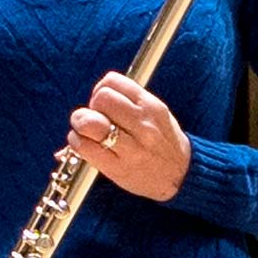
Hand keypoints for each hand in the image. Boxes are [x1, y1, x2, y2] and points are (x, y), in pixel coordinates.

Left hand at [70, 71, 192, 201]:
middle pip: (101, 99)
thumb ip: (130, 100)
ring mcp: (131, 147)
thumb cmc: (163, 142)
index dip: (100, 90)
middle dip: (91, 107)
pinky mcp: (117, 167)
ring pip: (90, 122)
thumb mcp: (157, 113)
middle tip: (94, 119)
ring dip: (80, 124)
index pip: (112, 82)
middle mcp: (142, 124)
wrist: (181, 175)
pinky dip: (77, 142)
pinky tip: (84, 144)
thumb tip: (96, 93)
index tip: (102, 103)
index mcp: (151, 106)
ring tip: (86, 131)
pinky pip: (85, 147)